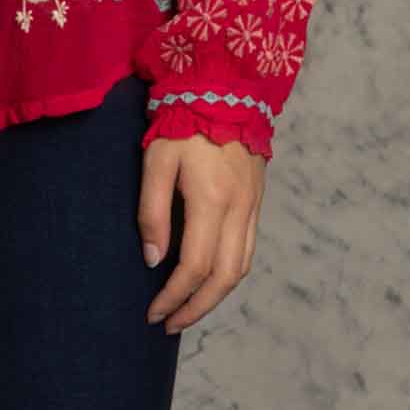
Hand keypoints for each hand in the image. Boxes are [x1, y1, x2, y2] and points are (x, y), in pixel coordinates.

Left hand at [138, 132, 265, 332]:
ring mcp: (252, 205)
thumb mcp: (156, 159)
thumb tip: (153, 259)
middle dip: (196, 307)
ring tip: (189, 308)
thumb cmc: (181, 120)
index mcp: (212, 200)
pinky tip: (211, 276)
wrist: (223, 86)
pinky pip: (248, 249)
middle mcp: (238, 209)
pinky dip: (231, 272)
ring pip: (242, 268)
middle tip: (170, 323)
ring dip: (216, 296)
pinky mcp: (257, 199)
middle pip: (224, 278)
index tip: (154, 312)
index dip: (174, 296)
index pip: (194, 266)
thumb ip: (152, 210)